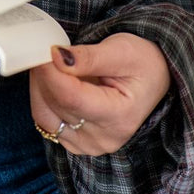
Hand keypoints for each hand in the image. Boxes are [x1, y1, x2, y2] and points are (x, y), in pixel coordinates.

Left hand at [30, 35, 171, 156]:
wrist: (153, 78)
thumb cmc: (143, 62)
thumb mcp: (121, 50)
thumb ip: (87, 57)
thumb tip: (54, 56)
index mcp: (120, 116)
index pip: (71, 98)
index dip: (49, 73)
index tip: (39, 50)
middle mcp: (104, 138)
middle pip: (56, 106)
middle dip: (43, 75)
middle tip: (40, 49)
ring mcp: (90, 145)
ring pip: (45, 116)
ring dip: (39, 87)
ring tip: (46, 62)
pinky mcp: (77, 143)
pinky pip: (48, 122)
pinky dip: (43, 98)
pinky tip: (51, 80)